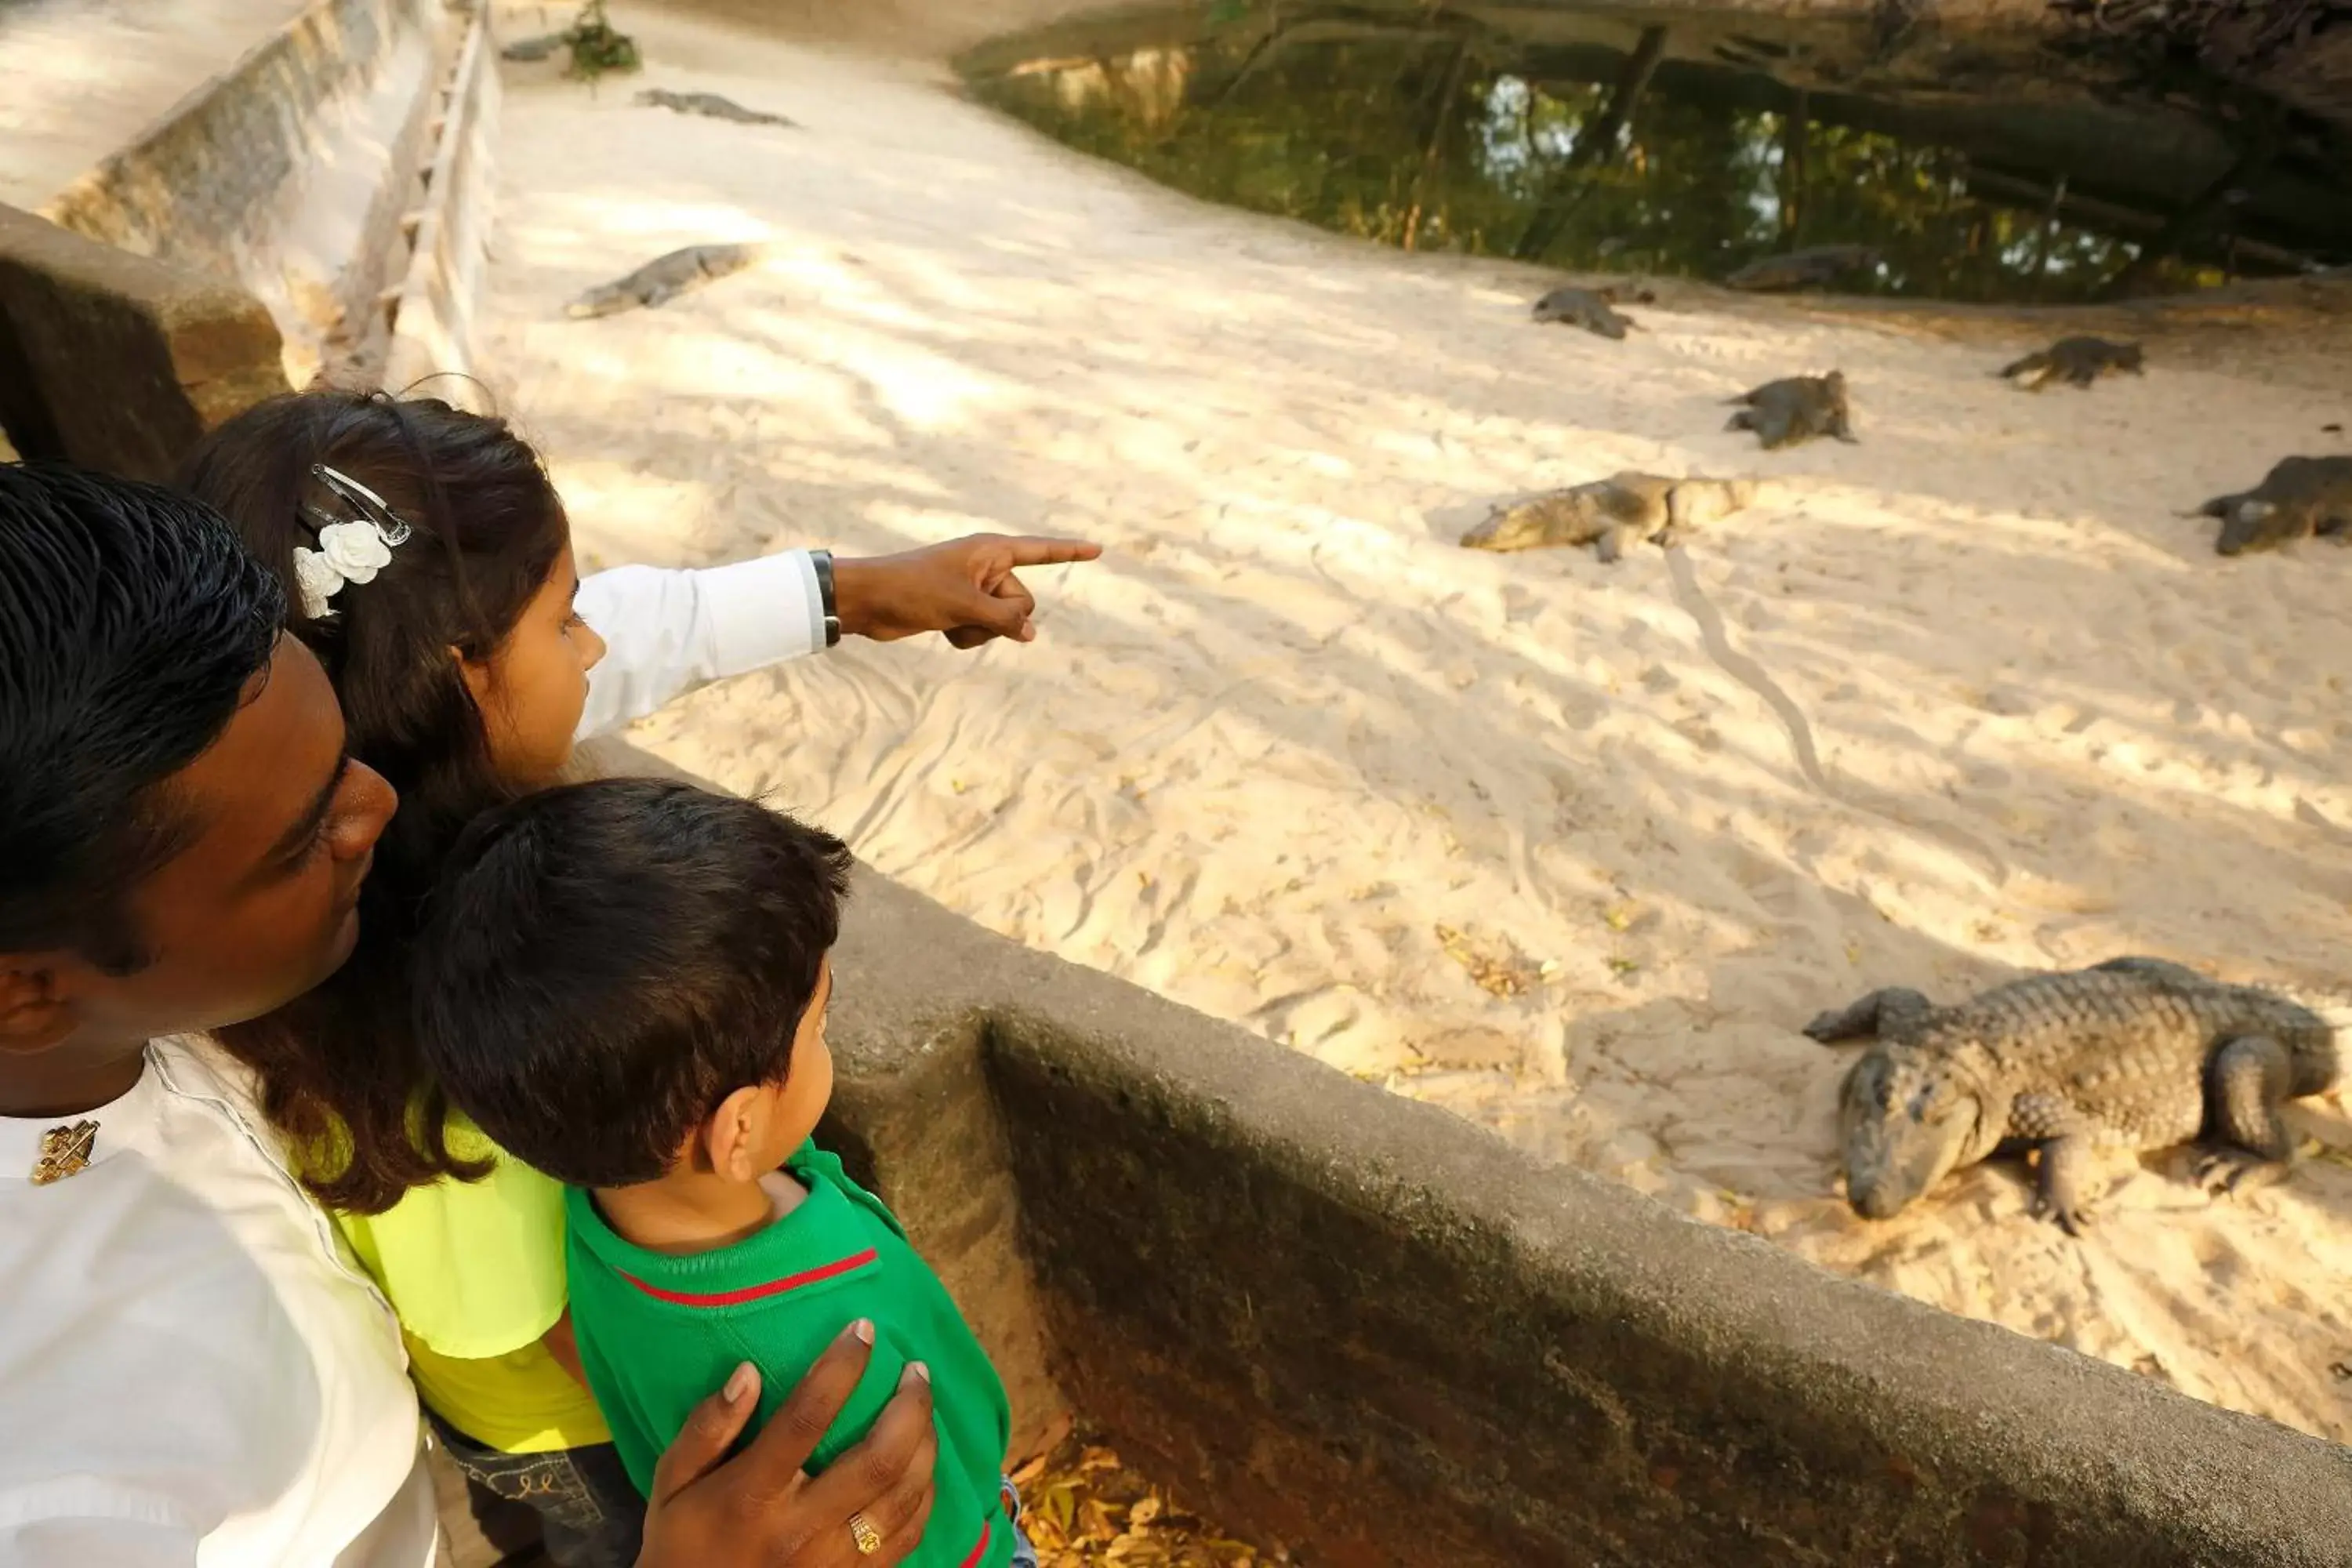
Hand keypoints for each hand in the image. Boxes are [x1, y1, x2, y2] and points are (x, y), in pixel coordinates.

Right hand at [638, 1321, 937, 1566]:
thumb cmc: (682, 1540)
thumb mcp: (673, 1483)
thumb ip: (707, 1428)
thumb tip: (747, 1372)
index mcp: (751, 1495)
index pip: (806, 1418)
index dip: (841, 1368)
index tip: (862, 1329)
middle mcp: (800, 1528)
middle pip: (877, 1460)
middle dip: (909, 1407)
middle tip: (916, 1370)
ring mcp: (833, 1561)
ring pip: (903, 1497)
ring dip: (925, 1445)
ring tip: (923, 1407)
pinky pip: (907, 1536)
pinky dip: (926, 1494)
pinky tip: (923, 1464)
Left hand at [830, 535, 1100, 648]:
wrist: (869, 600)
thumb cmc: (913, 589)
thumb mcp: (965, 605)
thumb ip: (1004, 619)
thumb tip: (1030, 634)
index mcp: (991, 551)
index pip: (1041, 551)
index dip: (1071, 552)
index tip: (1099, 549)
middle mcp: (987, 567)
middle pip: (1023, 603)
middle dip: (1002, 617)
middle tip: (968, 611)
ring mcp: (974, 590)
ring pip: (1004, 622)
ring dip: (982, 631)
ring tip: (951, 621)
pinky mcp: (961, 610)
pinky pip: (984, 631)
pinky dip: (968, 636)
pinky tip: (943, 630)